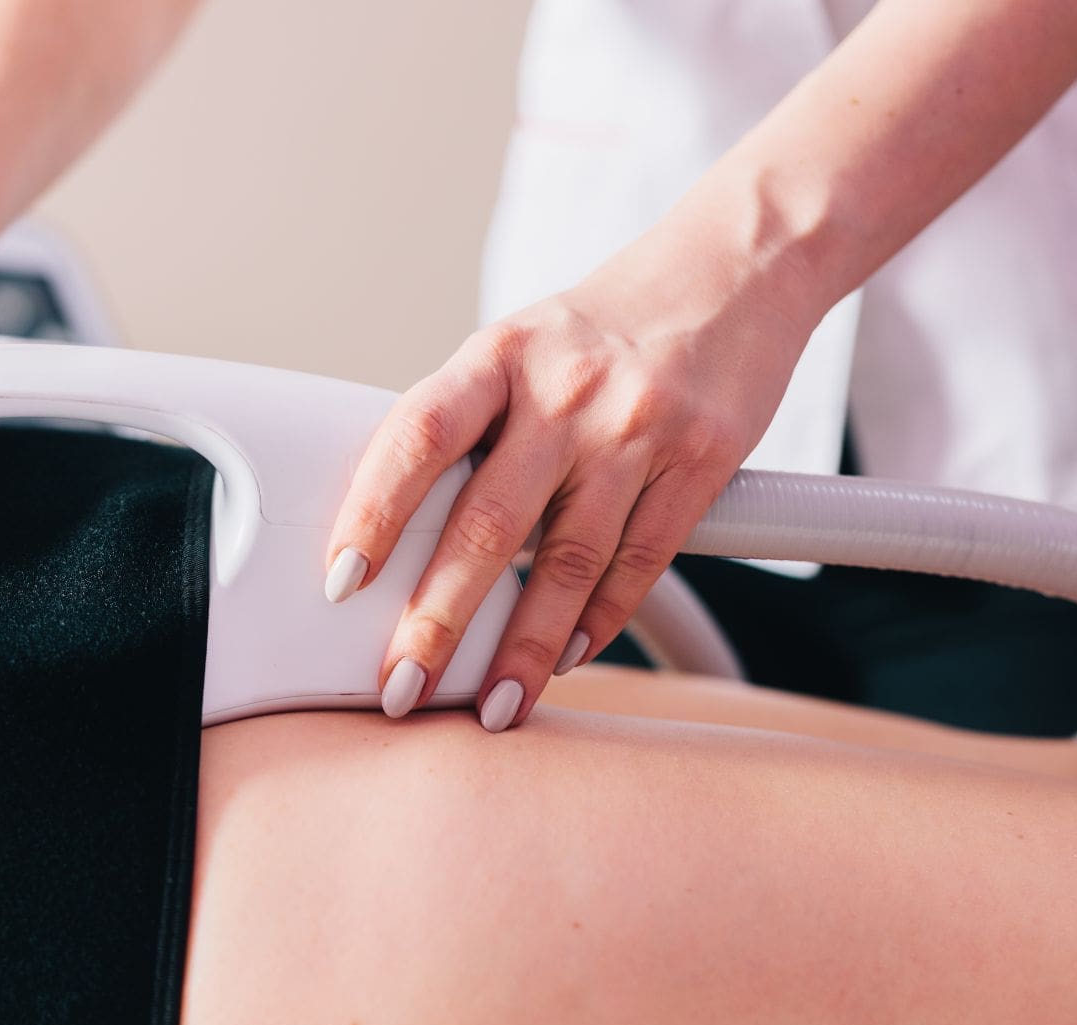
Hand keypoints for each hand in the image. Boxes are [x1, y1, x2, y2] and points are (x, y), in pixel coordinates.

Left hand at [326, 226, 817, 730]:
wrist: (736, 266)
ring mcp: (638, 424)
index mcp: (499, 355)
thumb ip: (469, 425)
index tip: (340, 581)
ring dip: (526, 647)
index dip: (373, 510)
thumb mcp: (520, 346)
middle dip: (438, 618)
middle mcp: (565, 388)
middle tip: (402, 686)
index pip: (418, 436)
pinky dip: (600, 618)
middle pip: (488, 522)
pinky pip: (641, 559)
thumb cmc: (604, 324)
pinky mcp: (704, 458)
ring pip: (568, 559)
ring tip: (494, 706)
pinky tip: (569, 658)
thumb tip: (397, 527)